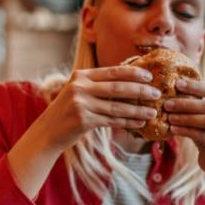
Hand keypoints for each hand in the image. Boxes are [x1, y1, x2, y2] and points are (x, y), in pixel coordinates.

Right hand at [37, 66, 161, 151]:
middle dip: (140, 91)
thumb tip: (130, 83)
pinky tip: (139, 123)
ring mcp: (81, 104)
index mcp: (81, 76)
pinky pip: (112, 120)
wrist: (47, 132)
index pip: (113, 71)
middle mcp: (80, 88)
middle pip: (118, 88)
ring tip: (153, 112)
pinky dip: (128, 121)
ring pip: (117, 106)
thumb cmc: (67, 111)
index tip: (150, 76)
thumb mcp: (78, 92)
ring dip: (138, 110)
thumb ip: (98, 86)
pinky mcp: (84, 121)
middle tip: (157, 94)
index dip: (134, 73)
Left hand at [164, 78, 204, 175]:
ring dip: (185, 117)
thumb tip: (175, 86)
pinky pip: (201, 135)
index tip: (177, 83)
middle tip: (167, 103)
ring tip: (169, 116)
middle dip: (185, 103)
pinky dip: (185, 131)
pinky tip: (173, 129)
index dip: (194, 86)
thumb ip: (197, 103)